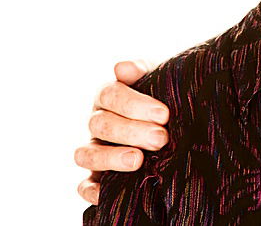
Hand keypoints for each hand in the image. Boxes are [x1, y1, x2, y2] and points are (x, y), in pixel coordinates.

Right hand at [74, 60, 168, 204]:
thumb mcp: (160, 79)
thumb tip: (122, 67)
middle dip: (132, 131)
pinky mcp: (96, 177)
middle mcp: (97, 121)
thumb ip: (143, 71)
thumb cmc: (166, 98)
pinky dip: (91, 190)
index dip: (134, 104)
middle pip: (101, 124)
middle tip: (161, 138)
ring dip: (111, 158)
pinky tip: (106, 192)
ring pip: (86, 154)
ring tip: (138, 160)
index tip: (163, 114)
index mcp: (109, 96)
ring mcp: (95, 149)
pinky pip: (83, 186)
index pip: (111, 94)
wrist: (176, 123)